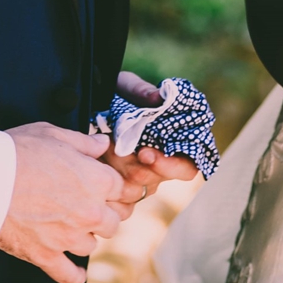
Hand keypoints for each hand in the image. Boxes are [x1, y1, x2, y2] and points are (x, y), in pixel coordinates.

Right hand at [0, 122, 140, 282]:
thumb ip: (84, 142)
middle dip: (104, 214)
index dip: (113, 187)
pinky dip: (74, 275)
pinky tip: (76, 270)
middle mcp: (90, 212)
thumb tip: (102, 145)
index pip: (122, 190)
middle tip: (89, 207)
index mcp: (97, 181)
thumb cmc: (17, 152)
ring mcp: (69, 237)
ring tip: (72, 227)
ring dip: (85, 237)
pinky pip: (69, 275)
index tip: (105, 187)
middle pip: (113, 222)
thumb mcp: (53, 133)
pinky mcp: (46, 256)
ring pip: (92, 246)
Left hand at [103, 71, 201, 196]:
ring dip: (116, 167)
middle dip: (132, 164)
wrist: (94, 105)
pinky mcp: (124, 186)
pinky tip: (99, 158)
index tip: (144, 154)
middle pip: (155, 180)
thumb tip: (158, 97)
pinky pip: (118, 195)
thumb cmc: (119, 95)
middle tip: (114, 145)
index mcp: (177, 141)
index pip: (187, 168)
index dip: (170, 166)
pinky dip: (107, 178)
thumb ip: (142, 91)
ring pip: (134, 188)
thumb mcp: (127, 86)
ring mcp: (144, 176)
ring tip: (105, 144)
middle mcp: (163, 163)